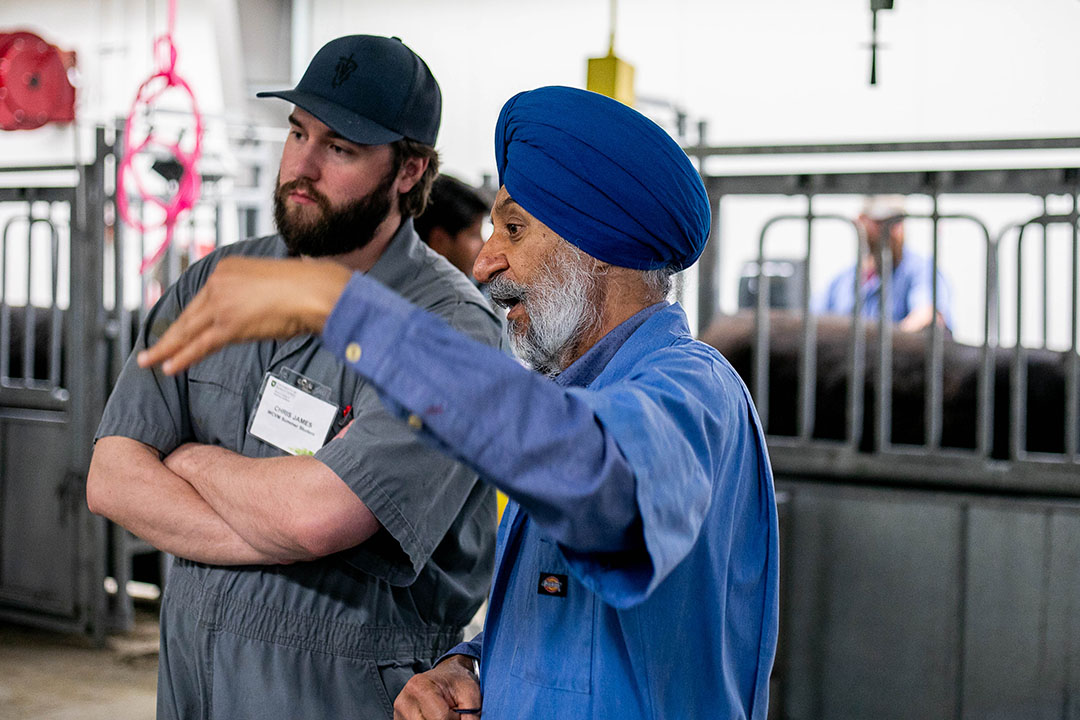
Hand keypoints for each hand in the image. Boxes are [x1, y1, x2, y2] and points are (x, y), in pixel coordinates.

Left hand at [137, 256, 352, 374]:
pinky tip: (170, 366)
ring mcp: (221, 303)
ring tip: (149, 360)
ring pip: (187, 330)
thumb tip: (251, 314)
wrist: (315, 291)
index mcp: (227, 268)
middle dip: (169, 335)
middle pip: (188, 315)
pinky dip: (182, 357)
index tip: (177, 330)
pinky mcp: (228, 324)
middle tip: (152, 349)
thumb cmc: (306, 287)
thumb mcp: (271, 283)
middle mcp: (219, 282)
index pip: (202, 299)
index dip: (188, 319)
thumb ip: (252, 296)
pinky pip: (199, 344)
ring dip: (167, 349)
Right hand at [393, 655, 481, 719]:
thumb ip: (470, 716)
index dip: (455, 719)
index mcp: (419, 686)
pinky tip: (434, 717)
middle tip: (452, 713)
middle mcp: (404, 701)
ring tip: (443, 714)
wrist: (446, 676)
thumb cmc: (456, 682)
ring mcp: (400, 714)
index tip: (460, 712)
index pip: (441, 718)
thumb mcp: (470, 693)